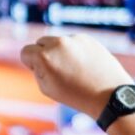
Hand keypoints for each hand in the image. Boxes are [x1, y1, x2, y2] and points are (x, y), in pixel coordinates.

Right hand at [20, 34, 134, 118]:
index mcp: (44, 57)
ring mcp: (74, 39)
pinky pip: (74, 42)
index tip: (42, 73)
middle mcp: (58, 43)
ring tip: (74, 70)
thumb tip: (37, 57)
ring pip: (58, 41)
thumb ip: (37, 69)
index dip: (31, 64)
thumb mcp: (46, 88)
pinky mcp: (88, 39)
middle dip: (44, 54)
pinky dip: (75, 51)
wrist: (109, 95)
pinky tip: (84, 65)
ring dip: (60, 52)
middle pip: (40, 43)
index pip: (25, 51)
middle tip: (57, 71)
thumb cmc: (76, 95)